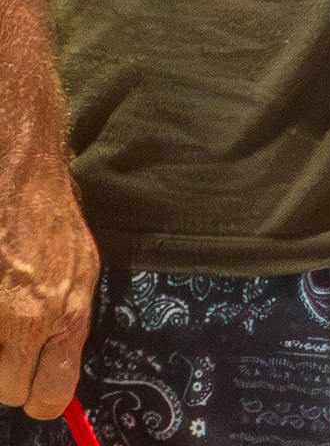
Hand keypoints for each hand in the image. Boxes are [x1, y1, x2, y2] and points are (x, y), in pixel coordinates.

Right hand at [0, 132, 93, 425]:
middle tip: (8, 340)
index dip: (38, 393)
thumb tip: (58, 371)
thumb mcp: (81, 269)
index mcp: (64, 315)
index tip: (31, 379)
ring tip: (0, 311)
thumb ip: (70, 324)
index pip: (49, 397)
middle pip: (6, 392)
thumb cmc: (49, 218)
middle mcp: (25, 320)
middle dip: (6, 371)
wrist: (18, 172)